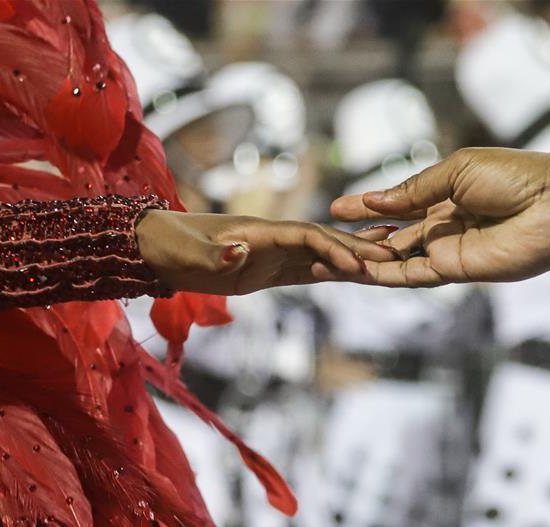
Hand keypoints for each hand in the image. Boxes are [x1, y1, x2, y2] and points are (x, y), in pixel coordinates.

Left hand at [135, 210, 396, 294]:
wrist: (152, 246)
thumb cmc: (167, 245)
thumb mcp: (184, 253)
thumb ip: (212, 255)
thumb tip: (238, 254)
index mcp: (258, 230)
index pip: (306, 236)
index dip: (333, 249)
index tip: (358, 268)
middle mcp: (272, 237)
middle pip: (324, 240)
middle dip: (358, 249)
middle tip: (397, 256)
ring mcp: (272, 252)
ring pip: (322, 254)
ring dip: (354, 256)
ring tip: (391, 257)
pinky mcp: (268, 269)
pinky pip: (307, 270)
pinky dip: (333, 271)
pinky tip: (356, 274)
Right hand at [329, 148, 549, 286]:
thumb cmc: (512, 177)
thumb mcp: (455, 171)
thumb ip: (414, 191)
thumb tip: (374, 200)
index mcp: (446, 194)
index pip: (398, 204)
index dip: (368, 206)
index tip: (336, 206)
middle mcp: (443, 224)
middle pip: (393, 233)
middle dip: (359, 234)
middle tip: (324, 232)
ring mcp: (448, 249)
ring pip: (398, 258)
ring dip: (366, 257)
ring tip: (330, 255)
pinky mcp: (455, 271)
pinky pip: (413, 275)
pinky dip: (386, 274)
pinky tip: (359, 269)